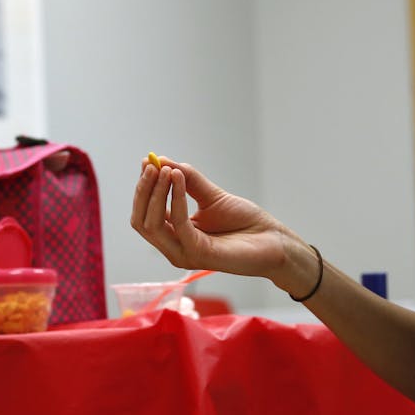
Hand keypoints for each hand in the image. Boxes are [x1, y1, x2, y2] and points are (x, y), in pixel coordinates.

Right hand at [131, 156, 289, 278]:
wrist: (273, 240)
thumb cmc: (245, 222)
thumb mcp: (211, 196)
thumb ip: (187, 180)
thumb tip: (160, 160)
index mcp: (174, 235)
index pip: (144, 214)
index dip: (143, 188)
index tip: (147, 162)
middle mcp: (174, 248)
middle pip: (141, 221)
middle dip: (143, 190)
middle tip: (151, 165)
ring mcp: (184, 253)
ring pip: (152, 225)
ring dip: (156, 193)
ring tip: (165, 169)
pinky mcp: (198, 254)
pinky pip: (178, 223)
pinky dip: (175, 198)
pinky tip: (179, 179)